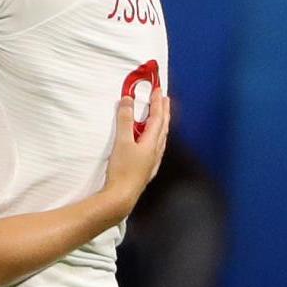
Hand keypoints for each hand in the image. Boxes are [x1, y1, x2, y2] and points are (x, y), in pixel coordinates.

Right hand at [105, 90, 172, 209]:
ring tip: (160, 117)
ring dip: (161, 125)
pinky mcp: (147, 170)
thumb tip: (128, 101)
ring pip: (161, 138)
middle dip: (164, 112)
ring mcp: (153, 161)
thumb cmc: (122, 169)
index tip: (159, 90)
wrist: (121, 197)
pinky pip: (156, 148)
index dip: (157, 103)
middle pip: (163, 127)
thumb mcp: (122, 142)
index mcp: (151, 142)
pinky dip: (156, 138)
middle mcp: (156, 151)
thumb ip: (125, 120)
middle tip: (165, 99)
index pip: (157, 118)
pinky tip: (153, 143)